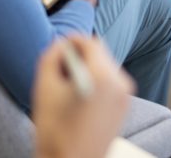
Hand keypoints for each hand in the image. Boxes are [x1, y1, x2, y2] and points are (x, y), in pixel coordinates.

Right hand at [33, 36, 134, 157]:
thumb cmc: (55, 130)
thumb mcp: (45, 86)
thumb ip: (51, 55)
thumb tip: (62, 43)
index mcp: (102, 76)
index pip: (90, 42)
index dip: (72, 40)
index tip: (60, 44)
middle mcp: (120, 82)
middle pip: (100, 54)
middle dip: (80, 56)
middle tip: (59, 67)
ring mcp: (125, 95)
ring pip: (105, 67)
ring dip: (87, 68)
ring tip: (67, 85)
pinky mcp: (125, 106)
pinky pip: (110, 82)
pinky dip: (96, 81)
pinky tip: (79, 97)